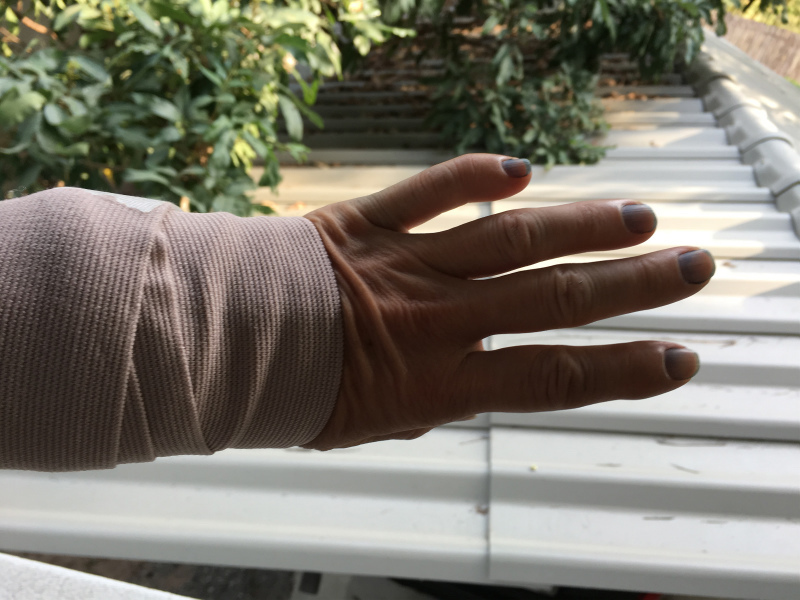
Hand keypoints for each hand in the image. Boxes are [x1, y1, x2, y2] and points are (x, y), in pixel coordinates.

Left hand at [302, 154, 713, 449]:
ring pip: (511, 241)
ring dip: (580, 226)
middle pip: (556, 299)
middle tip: (693, 266)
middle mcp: (438, 322)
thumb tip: (464, 382)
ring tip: (637, 217)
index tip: (678, 357)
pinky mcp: (369, 224)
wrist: (223, 347)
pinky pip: (430, 193)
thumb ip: (429, 402)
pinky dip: (476, 176)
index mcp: (438, 384)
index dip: (624, 370)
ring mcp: (407, 266)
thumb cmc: (295, 393)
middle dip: (633, 285)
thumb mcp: (373, 422)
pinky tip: (522, 170)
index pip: (553, 378)